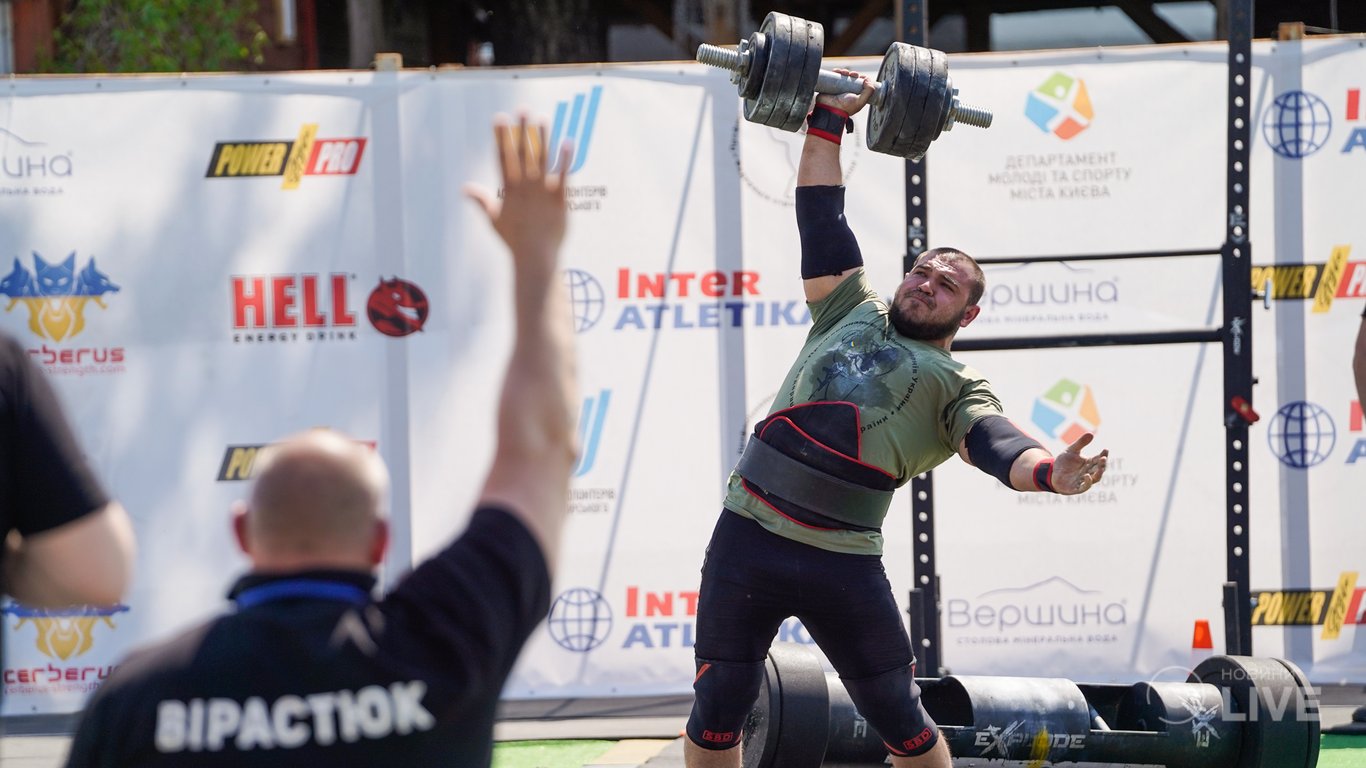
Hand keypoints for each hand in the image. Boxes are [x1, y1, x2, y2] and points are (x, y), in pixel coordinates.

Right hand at [464, 114, 570, 281]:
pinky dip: (565, 159)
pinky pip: (564, 175)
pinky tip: (567, 142)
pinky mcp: (560, 199)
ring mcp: (543, 192)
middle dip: (521, 130)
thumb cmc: (514, 240)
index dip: (501, 136)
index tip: (499, 118)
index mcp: (508, 189)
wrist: (535, 257)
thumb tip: (465, 189)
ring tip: (543, 118)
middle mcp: (525, 187)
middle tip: (522, 110)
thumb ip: (481, 201)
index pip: (503, 156)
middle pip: (523, 153)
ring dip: (543, 138)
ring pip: (542, 159)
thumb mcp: (493, 219)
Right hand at [815, 68, 874, 115]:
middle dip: (854, 74)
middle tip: (852, 74)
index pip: (860, 84)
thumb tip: (868, 79)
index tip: (861, 77)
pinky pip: (835, 75)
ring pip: (844, 76)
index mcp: (856, 95)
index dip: (862, 78)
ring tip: (844, 72)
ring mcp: (839, 88)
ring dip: (845, 71)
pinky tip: (837, 71)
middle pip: (853, 78)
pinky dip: (836, 71)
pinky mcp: (831, 85)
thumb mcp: (860, 101)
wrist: (830, 109)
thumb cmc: (845, 108)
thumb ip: (868, 91)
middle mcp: (848, 91)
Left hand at [1050, 433, 1108, 494]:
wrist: (1051, 473)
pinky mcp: (1076, 488)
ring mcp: (1083, 481)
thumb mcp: (1071, 451)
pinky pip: (1084, 487)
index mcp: (1089, 463)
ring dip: (1098, 474)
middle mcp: (1089, 472)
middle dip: (1102, 464)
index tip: (1106, 450)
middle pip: (1099, 469)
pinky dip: (1087, 483)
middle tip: (1103, 458)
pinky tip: (1087, 476)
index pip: (1099, 459)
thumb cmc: (1064, 462)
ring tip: (1100, 467)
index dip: (1103, 455)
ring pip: (1095, 479)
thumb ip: (1080, 443)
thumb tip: (1091, 433)